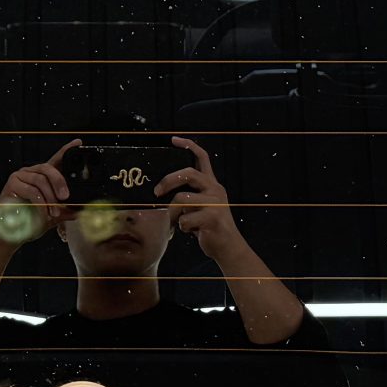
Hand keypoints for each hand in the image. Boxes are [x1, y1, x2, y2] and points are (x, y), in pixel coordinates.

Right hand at [0, 139, 77, 245]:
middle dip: (59, 182)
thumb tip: (81, 211)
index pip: (55, 160)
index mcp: (42, 177)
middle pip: (48, 168)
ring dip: (50, 198)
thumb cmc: (30, 222)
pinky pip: (31, 190)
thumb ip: (66, 212)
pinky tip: (43, 213)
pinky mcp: (12, 184)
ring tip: (53, 212)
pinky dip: (40, 203)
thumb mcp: (53, 216)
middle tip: (65, 197)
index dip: (66, 150)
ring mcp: (20, 176)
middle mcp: (31, 173)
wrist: (11, 234)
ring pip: (40, 180)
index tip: (78, 143)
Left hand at [157, 135, 245, 256]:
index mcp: (212, 184)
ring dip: (173, 213)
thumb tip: (163, 190)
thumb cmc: (209, 226)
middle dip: (168, 181)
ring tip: (177, 222)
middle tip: (157, 192)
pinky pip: (185, 219)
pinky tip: (190, 231)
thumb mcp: (202, 205)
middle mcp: (215, 189)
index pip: (202, 157)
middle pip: (188, 173)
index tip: (174, 139)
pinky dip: (182, 227)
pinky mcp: (213, 218)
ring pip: (182, 200)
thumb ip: (190, 194)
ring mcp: (215, 203)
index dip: (188, 145)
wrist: (229, 247)